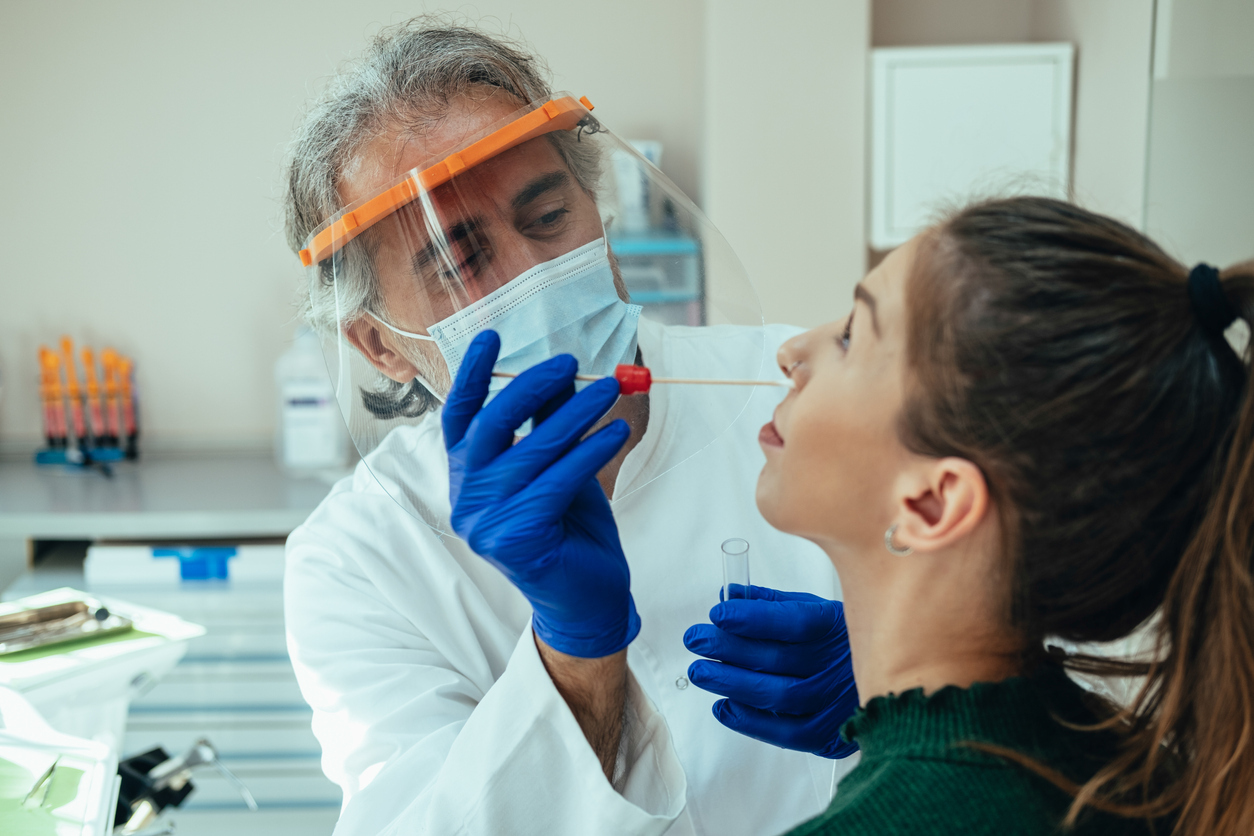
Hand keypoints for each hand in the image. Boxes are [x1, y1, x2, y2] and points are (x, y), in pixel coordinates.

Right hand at [443, 330, 639, 658]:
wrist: (588, 600)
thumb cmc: (572, 530)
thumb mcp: (558, 466)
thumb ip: (548, 424)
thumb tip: (559, 370)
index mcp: (466, 479)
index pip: (459, 419)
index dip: (472, 375)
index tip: (490, 336)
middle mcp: (464, 500)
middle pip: (491, 427)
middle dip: (531, 387)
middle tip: (570, 361)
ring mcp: (484, 524)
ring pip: (531, 452)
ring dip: (574, 414)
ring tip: (608, 389)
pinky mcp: (514, 541)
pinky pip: (556, 481)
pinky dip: (590, 451)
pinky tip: (617, 432)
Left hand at [683, 585, 859, 758]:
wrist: (894, 679)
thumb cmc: (843, 640)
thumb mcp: (817, 609)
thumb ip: (772, 604)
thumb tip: (730, 594)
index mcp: (838, 626)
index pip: (793, 621)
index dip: (753, 618)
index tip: (719, 613)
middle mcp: (841, 665)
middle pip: (778, 659)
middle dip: (729, 649)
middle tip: (697, 640)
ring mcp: (838, 702)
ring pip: (779, 696)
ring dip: (733, 684)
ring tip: (701, 672)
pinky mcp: (832, 734)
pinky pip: (788, 733)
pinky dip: (751, 721)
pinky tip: (725, 706)